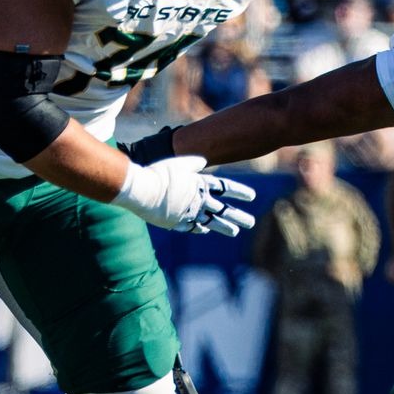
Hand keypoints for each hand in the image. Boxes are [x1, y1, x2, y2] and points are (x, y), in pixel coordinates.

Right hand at [114, 155, 257, 236]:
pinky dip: (200, 228)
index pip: (225, 187)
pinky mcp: (176, 223)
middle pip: (222, 209)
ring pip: (211, 222)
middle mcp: (198, 200)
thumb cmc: (157, 174)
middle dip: (238, 216)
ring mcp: (188, 213)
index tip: (252, 197)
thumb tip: (204, 161)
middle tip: (251, 223)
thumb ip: (192, 162)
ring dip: (224, 227)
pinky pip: (192, 227)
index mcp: (200, 184)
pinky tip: (206, 230)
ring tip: (235, 232)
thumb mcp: (177, 163)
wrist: (141, 191)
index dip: (239, 192)